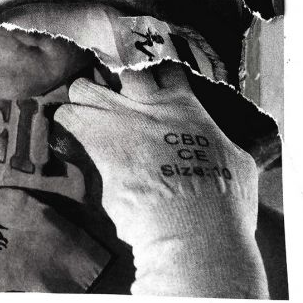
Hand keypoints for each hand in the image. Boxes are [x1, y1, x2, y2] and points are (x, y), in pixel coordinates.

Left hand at [55, 62, 266, 296]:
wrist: (195, 231)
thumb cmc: (224, 205)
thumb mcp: (237, 165)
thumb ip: (222, 146)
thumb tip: (225, 148)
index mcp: (186, 108)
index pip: (165, 71)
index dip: (155, 80)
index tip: (149, 94)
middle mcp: (150, 106)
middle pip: (121, 74)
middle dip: (117, 88)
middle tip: (113, 109)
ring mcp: (121, 121)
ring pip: (84, 88)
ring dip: (82, 103)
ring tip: (83, 120)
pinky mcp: (98, 144)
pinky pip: (69, 121)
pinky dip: (65, 129)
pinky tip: (67, 140)